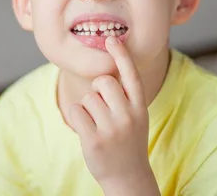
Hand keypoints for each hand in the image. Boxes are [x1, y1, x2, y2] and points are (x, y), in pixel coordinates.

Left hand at [68, 37, 159, 194]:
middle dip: (97, 89)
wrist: (128, 177)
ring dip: (87, 108)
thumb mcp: (136, 117)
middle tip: (102, 107)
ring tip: (98, 125)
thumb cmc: (128, 141)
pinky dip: (78, 118)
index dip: (121, 55)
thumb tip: (105, 74)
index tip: (111, 39)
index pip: (131, 75)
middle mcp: (128, 115)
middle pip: (104, 81)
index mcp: (140, 107)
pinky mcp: (94, 140)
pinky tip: (87, 131)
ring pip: (88, 98)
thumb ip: (126, 97)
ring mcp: (112, 128)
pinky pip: (76, 112)